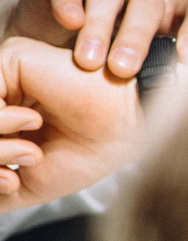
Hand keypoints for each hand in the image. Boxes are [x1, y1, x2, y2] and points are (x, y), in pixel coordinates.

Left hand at [0, 37, 143, 209]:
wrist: (122, 133)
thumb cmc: (86, 153)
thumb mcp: (24, 181)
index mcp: (6, 117)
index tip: (9, 181)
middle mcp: (3, 93)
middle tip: (16, 166)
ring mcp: (5, 76)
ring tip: (27, 150)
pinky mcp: (10, 59)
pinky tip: (30, 123)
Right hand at [1, 0, 187, 79]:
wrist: (38, 37)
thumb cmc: (99, 61)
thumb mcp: (131, 74)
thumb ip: (154, 84)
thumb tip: (173, 122)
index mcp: (171, 15)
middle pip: (150, 4)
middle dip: (138, 37)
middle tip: (123, 69)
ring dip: (100, 26)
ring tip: (88, 61)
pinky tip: (69, 20)